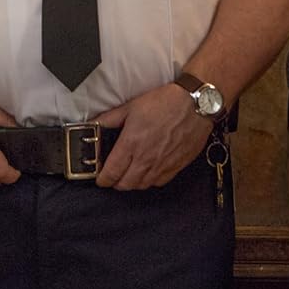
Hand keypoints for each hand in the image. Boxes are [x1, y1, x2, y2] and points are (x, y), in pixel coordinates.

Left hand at [92, 83, 210, 189]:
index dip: (102, 179)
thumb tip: (93, 125)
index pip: (111, 172)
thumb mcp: (131, 106)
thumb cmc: (164, 102)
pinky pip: (159, 182)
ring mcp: (162, 165)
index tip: (100, 178)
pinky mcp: (176, 166)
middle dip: (115, 183)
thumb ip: (109, 119)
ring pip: (141, 185)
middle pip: (125, 184)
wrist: (195, 105)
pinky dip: (150, 181)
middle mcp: (146, 159)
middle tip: (113, 176)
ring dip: (132, 183)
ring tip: (129, 174)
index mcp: (131, 143)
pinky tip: (148, 172)